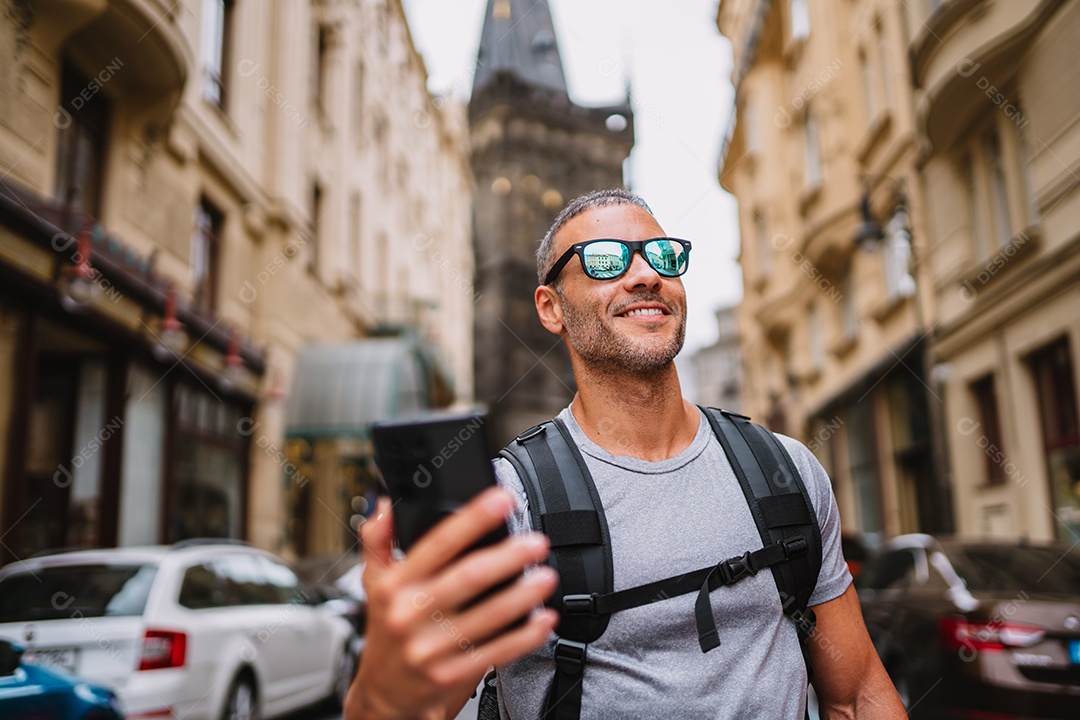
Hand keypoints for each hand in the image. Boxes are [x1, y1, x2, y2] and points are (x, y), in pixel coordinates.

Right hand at [346, 488, 558, 719]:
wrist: (384, 696)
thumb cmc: (386, 634)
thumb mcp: (373, 584)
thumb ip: (378, 541)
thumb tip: (386, 505)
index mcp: (395, 586)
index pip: (436, 544)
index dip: (472, 519)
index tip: (500, 501)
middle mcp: (412, 615)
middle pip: (468, 578)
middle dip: (507, 557)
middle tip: (535, 542)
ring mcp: (433, 647)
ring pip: (488, 616)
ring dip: (523, 595)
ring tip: (546, 576)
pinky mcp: (453, 674)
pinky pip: (497, 651)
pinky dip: (525, 635)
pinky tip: (542, 619)